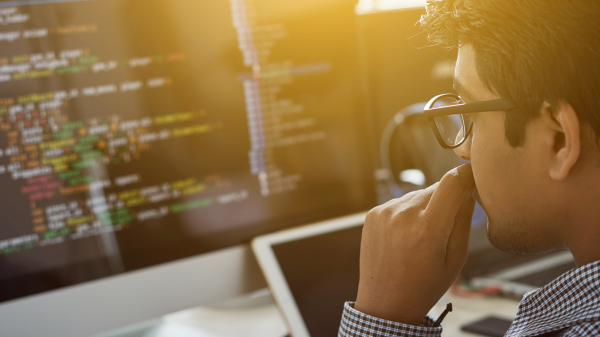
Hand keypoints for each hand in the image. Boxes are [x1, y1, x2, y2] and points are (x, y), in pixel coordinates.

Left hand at [355, 164, 475, 324]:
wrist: (385, 304)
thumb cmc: (424, 286)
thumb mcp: (456, 258)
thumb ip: (463, 219)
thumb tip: (469, 188)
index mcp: (427, 229)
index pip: (452, 182)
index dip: (468, 175)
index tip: (475, 176)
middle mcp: (403, 215)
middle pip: (436, 188)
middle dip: (447, 200)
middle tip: (445, 227)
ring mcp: (384, 212)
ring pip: (417, 195)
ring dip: (425, 207)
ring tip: (421, 238)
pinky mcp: (373, 214)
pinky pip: (399, 203)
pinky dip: (407, 213)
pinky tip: (405, 237)